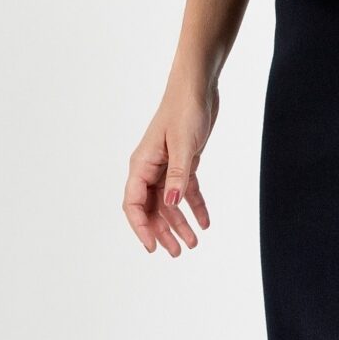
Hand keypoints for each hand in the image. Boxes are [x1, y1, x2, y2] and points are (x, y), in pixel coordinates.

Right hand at [122, 75, 217, 254]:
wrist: (198, 87)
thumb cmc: (184, 109)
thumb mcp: (183, 145)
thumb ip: (177, 175)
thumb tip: (172, 203)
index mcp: (142, 164)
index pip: (133, 204)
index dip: (141, 228)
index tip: (153, 246)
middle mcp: (150, 168)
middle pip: (151, 208)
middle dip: (163, 231)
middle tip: (177, 252)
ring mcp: (166, 165)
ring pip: (169, 202)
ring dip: (179, 223)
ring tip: (193, 243)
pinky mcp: (183, 161)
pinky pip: (186, 190)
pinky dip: (195, 206)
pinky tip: (205, 222)